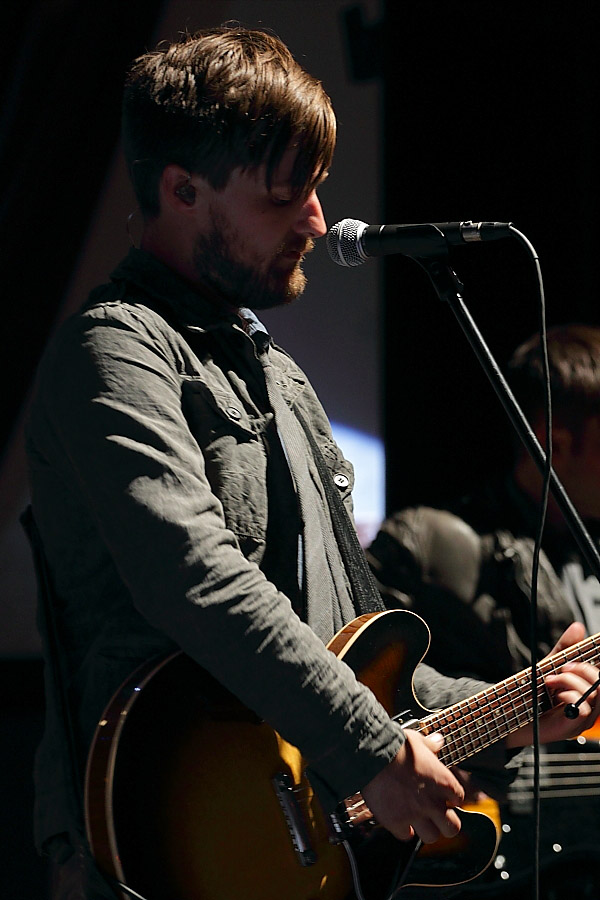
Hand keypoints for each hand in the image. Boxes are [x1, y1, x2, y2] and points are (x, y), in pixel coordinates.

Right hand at [361, 730, 463, 843]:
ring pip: (432, 837)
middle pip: (452, 828)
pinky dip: (403, 830)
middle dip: (446, 823)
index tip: (445, 797)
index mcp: (443, 782)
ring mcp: (415, 814)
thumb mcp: (418, 740)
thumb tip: (438, 741)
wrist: (372, 755)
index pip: (459, 799)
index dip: (452, 798)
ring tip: (418, 820)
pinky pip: (406, 836)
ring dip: (426, 829)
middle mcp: (432, 802)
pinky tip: (400, 820)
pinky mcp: (396, 822)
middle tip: (437, 816)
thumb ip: (431, 745)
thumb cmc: (395, 746)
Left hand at [506, 622, 599, 746]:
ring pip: (594, 693)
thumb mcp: (551, 664)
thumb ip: (565, 648)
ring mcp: (584, 716)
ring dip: (570, 680)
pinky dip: (569, 695)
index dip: (596, 662)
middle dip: (583, 669)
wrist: (513, 714)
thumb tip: (578, 626)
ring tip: (551, 679)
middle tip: (563, 667)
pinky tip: (557, 694)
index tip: (590, 649)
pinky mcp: (574, 725)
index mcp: (588, 688)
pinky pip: (583, 709)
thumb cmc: (535, 692)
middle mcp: (591, 703)